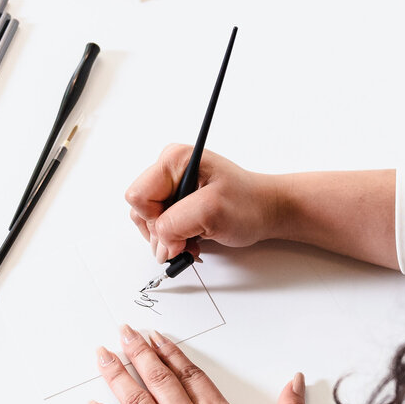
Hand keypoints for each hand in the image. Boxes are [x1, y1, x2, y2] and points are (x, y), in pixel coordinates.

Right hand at [125, 145, 280, 262]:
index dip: (155, 220)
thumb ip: (176, 224)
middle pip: (140, 210)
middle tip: (188, 239)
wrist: (265, 210)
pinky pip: (160, 225)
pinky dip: (174, 239)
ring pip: (148, 221)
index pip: (139, 196)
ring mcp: (172, 186)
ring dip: (169, 239)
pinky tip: (193, 239)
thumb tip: (159, 244)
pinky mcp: (177, 200)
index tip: (181, 229)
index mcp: (174, 159)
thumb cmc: (248, 204)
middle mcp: (169, 169)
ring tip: (194, 239)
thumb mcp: (212, 211)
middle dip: (162, 232)